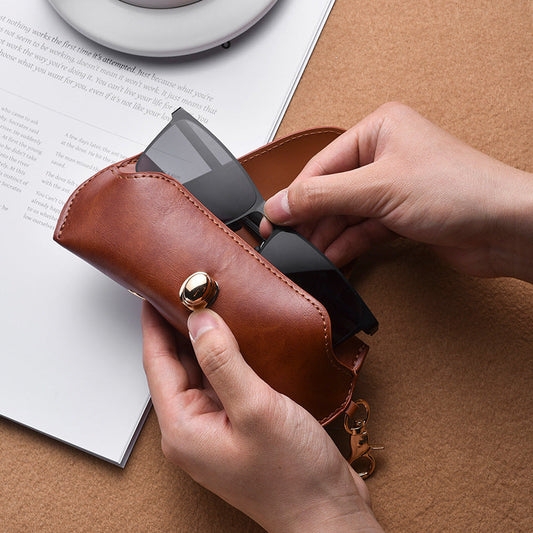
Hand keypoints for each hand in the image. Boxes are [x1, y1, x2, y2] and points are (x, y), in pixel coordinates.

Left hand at [142, 302, 382, 532]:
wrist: (326, 511)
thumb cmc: (292, 475)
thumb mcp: (255, 409)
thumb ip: (223, 361)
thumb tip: (198, 321)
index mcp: (183, 427)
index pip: (157, 363)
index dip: (154, 324)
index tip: (153, 292)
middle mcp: (193, 428)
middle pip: (177, 365)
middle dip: (181, 327)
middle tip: (189, 291)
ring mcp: (215, 427)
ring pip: (202, 372)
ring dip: (206, 341)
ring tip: (213, 306)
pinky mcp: (237, 425)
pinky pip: (223, 382)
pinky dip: (227, 357)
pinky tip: (239, 340)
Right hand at [263, 102, 532, 282]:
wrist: (504, 227)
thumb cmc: (459, 190)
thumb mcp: (378, 188)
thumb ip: (323, 196)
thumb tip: (281, 203)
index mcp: (378, 130)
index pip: (322, 164)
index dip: (295, 195)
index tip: (273, 219)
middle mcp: (384, 155)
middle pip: (331, 190)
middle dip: (311, 218)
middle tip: (285, 240)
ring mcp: (392, 186)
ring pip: (345, 212)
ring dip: (327, 235)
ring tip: (307, 254)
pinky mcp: (400, 214)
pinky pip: (362, 228)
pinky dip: (347, 243)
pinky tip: (333, 257)